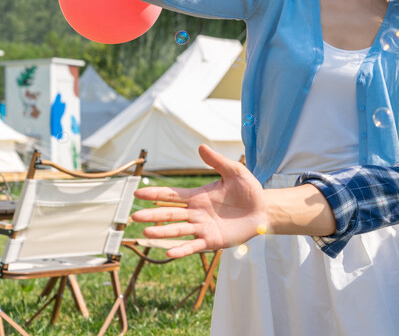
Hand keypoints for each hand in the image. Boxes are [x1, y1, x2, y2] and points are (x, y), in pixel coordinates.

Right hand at [132, 145, 266, 257]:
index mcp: (198, 197)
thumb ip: (217, 161)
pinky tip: (169, 252)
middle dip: (152, 215)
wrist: (264, 209)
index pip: (172, 195)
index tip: (137, 193)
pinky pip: (194, 246)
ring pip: (178, 230)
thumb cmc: (249, 190)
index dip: (155, 194)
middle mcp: (196, 213)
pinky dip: (181, 249)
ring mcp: (202, 228)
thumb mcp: (234, 172)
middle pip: (170, 214)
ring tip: (146, 233)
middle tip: (135, 217)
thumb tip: (201, 146)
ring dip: (162, 232)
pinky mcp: (212, 240)